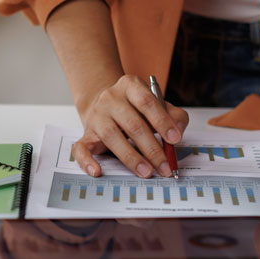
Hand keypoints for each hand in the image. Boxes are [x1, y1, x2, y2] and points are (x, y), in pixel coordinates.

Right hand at [72, 75, 188, 178]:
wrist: (107, 105)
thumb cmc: (137, 109)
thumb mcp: (158, 105)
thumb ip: (174, 115)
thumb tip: (178, 132)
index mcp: (130, 86)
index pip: (147, 102)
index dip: (162, 122)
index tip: (175, 139)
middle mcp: (110, 98)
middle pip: (132, 124)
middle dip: (152, 148)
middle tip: (164, 165)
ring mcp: (96, 116)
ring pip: (112, 137)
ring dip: (131, 158)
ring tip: (146, 172)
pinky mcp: (86, 134)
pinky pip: (81, 149)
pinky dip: (87, 162)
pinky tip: (98, 172)